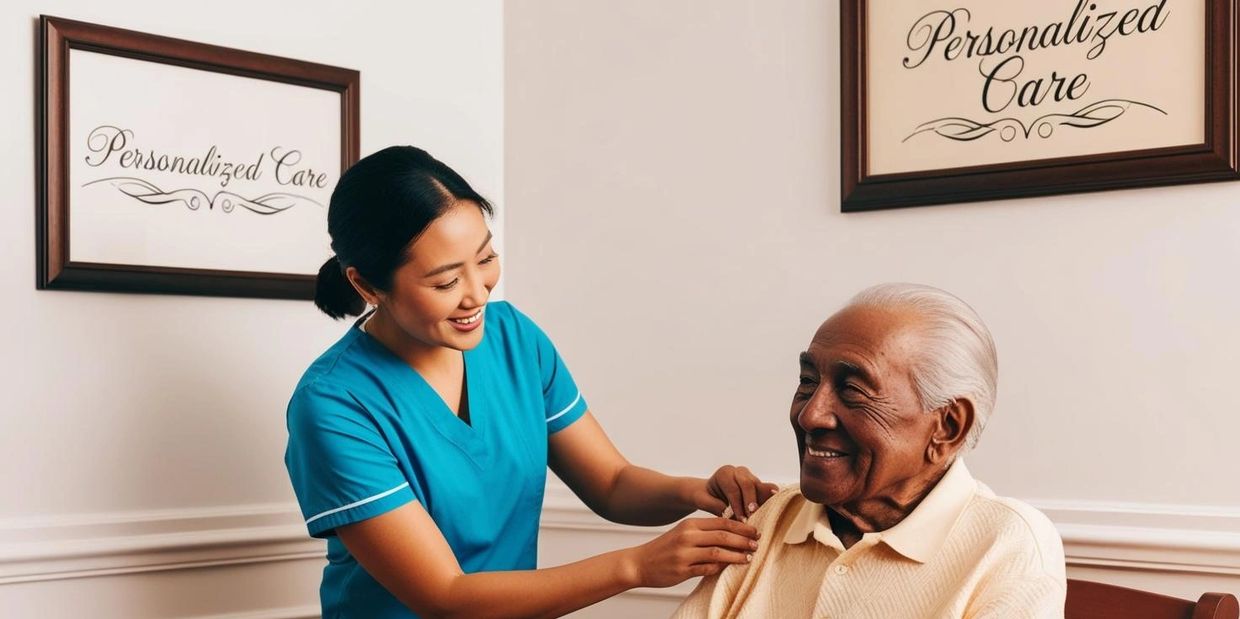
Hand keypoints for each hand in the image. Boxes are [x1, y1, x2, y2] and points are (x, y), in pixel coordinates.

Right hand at [623, 517, 758, 587]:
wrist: (639, 563)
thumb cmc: (665, 549)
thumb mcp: (683, 534)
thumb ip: (704, 533)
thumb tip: (731, 536)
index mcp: (690, 524)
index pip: (721, 522)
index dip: (740, 526)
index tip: (754, 530)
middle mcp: (687, 536)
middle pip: (722, 535)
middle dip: (743, 540)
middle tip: (757, 543)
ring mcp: (684, 553)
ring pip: (717, 552)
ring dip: (736, 555)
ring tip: (749, 557)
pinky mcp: (682, 570)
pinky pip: (707, 568)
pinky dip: (720, 568)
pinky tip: (730, 568)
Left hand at [695, 465, 779, 520]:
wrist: (710, 493)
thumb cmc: (707, 497)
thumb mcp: (706, 501)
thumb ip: (717, 507)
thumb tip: (732, 517)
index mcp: (725, 473)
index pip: (733, 489)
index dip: (738, 505)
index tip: (741, 519)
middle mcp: (739, 472)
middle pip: (748, 484)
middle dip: (751, 500)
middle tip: (752, 514)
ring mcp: (751, 477)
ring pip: (759, 486)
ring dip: (762, 500)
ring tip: (765, 512)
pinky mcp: (759, 486)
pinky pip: (766, 491)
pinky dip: (771, 498)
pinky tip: (777, 505)